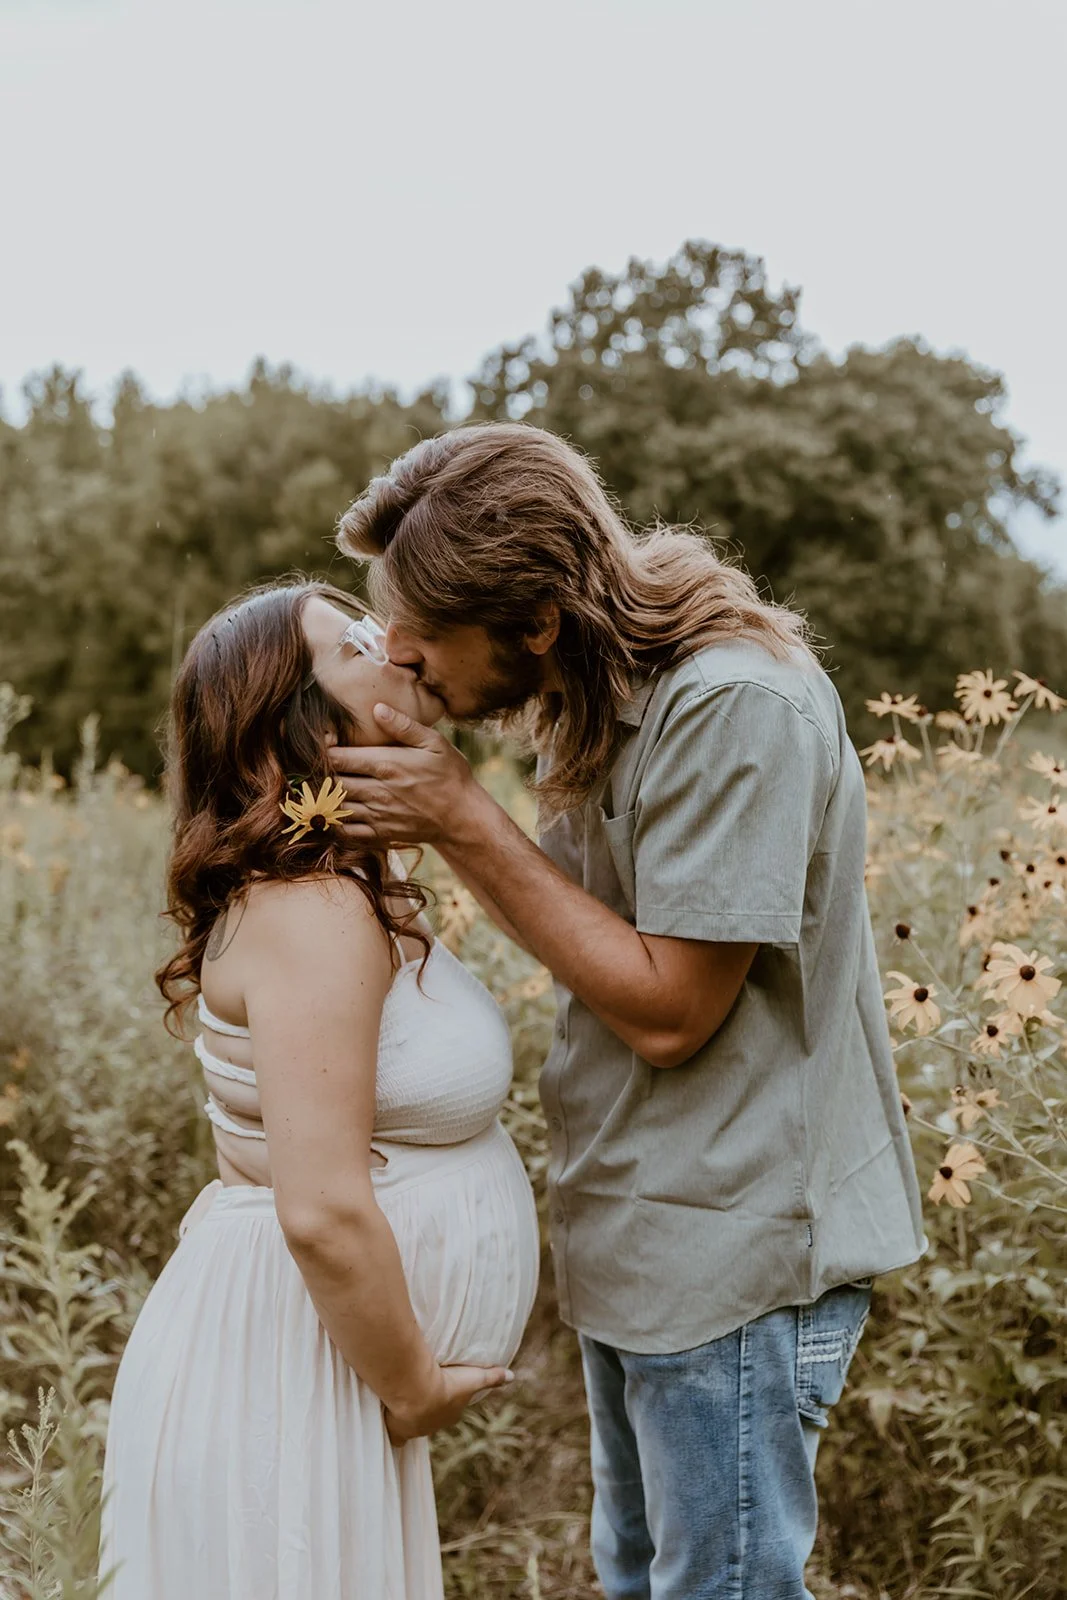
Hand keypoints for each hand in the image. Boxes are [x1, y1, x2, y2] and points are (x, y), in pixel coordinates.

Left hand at [328, 704, 484, 847]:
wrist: (463, 816)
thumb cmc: (450, 775)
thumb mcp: (434, 742)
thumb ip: (404, 725)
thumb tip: (377, 708)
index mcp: (386, 764)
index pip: (338, 758)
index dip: (324, 751)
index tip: (324, 746)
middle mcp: (377, 791)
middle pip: (332, 782)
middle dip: (322, 774)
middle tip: (319, 767)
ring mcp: (378, 815)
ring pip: (336, 806)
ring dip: (327, 797)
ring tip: (326, 787)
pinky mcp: (381, 834)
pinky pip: (347, 830)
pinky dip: (336, 822)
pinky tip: (338, 812)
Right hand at [385, 1362, 513, 1444]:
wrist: (418, 1392)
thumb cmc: (447, 1383)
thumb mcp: (473, 1378)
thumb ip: (492, 1377)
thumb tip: (513, 1376)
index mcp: (451, 1414)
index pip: (450, 1409)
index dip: (446, 1400)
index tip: (441, 1390)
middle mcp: (434, 1425)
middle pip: (432, 1417)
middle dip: (428, 1408)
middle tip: (421, 1393)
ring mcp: (416, 1430)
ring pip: (414, 1425)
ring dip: (410, 1416)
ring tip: (404, 1402)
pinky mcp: (398, 1431)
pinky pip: (396, 1436)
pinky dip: (394, 1432)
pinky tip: (389, 1427)